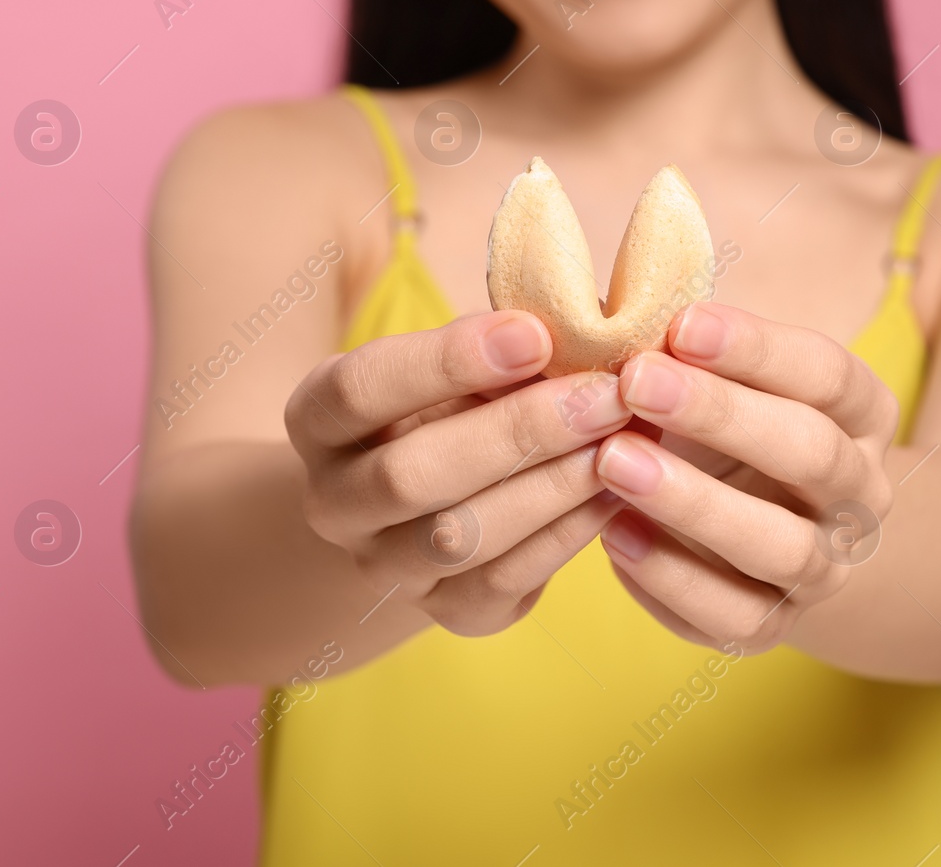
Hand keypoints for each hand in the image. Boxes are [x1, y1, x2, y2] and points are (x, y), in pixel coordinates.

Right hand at [284, 311, 634, 635]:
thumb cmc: (456, 401)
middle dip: (518, 431)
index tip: (534, 333)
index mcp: (318, 419)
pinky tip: (615, 492)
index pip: (361, 389)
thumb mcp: (458, 362)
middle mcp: (333, 503)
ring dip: (551, 486)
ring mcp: (385, 568)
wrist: (432, 503)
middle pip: (409, 476)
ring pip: (458, 538)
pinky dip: (565, 535)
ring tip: (621, 441)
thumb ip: (499, 345)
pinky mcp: (448, 614)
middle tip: (604, 394)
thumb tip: (577, 326)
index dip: (446, 360)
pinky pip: (504, 582)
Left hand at [593, 302, 899, 652]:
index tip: (680, 323)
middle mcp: (861, 492)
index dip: (756, 348)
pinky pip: (734, 615)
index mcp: (862, 414)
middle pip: (812, 454)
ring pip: (782, 546)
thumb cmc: (717, 425)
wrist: (754, 528)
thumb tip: (608, 308)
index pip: (826, 374)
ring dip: (695, 503)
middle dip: (721, 414)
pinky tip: (612, 536)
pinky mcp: (775, 625)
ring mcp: (826, 567)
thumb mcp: (715, 376)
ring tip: (612, 463)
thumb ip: (681, 348)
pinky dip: (671, 579)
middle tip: (635, 381)